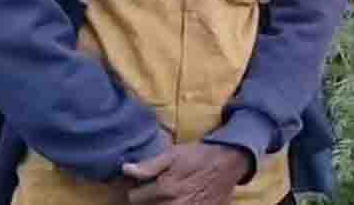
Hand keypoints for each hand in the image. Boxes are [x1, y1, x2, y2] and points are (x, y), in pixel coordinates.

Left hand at [122, 142, 251, 203]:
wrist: (228, 162)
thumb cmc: (198, 155)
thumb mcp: (174, 153)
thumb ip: (149, 165)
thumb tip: (126, 169)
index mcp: (166, 188)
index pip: (134, 198)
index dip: (136, 189)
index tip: (142, 184)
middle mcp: (175, 204)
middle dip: (146, 200)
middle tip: (155, 191)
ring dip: (159, 204)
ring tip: (166, 195)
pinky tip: (177, 199)